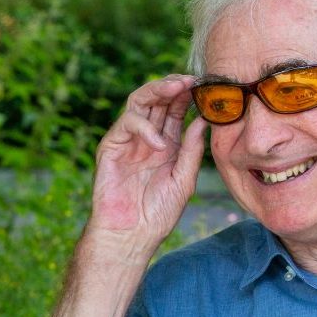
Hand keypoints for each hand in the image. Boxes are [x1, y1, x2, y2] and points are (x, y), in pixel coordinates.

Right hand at [87, 75, 207, 257]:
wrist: (131, 235)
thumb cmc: (158, 213)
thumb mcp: (184, 179)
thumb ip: (193, 150)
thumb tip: (204, 120)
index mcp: (166, 144)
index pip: (175, 110)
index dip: (188, 95)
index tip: (205, 86)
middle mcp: (146, 138)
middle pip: (157, 100)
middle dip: (173, 86)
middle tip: (190, 80)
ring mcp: (127, 141)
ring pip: (139, 102)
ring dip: (157, 91)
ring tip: (176, 90)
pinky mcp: (110, 147)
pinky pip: (126, 124)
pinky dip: (144, 128)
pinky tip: (159, 143)